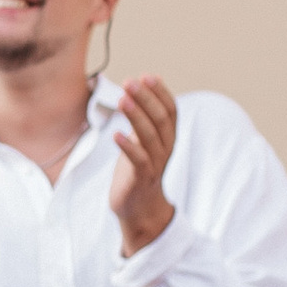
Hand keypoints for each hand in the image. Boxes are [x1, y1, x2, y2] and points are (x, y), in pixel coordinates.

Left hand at [109, 76, 177, 255]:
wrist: (139, 209)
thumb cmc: (138, 170)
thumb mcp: (143, 141)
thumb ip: (144, 119)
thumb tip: (141, 88)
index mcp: (168, 138)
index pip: (171, 110)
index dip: (160, 93)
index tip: (146, 77)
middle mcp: (166, 149)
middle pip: (161, 120)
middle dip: (146, 99)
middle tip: (130, 82)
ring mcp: (155, 164)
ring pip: (150, 137)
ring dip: (136, 116)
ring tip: (123, 99)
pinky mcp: (141, 179)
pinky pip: (138, 160)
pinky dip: (127, 146)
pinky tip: (115, 134)